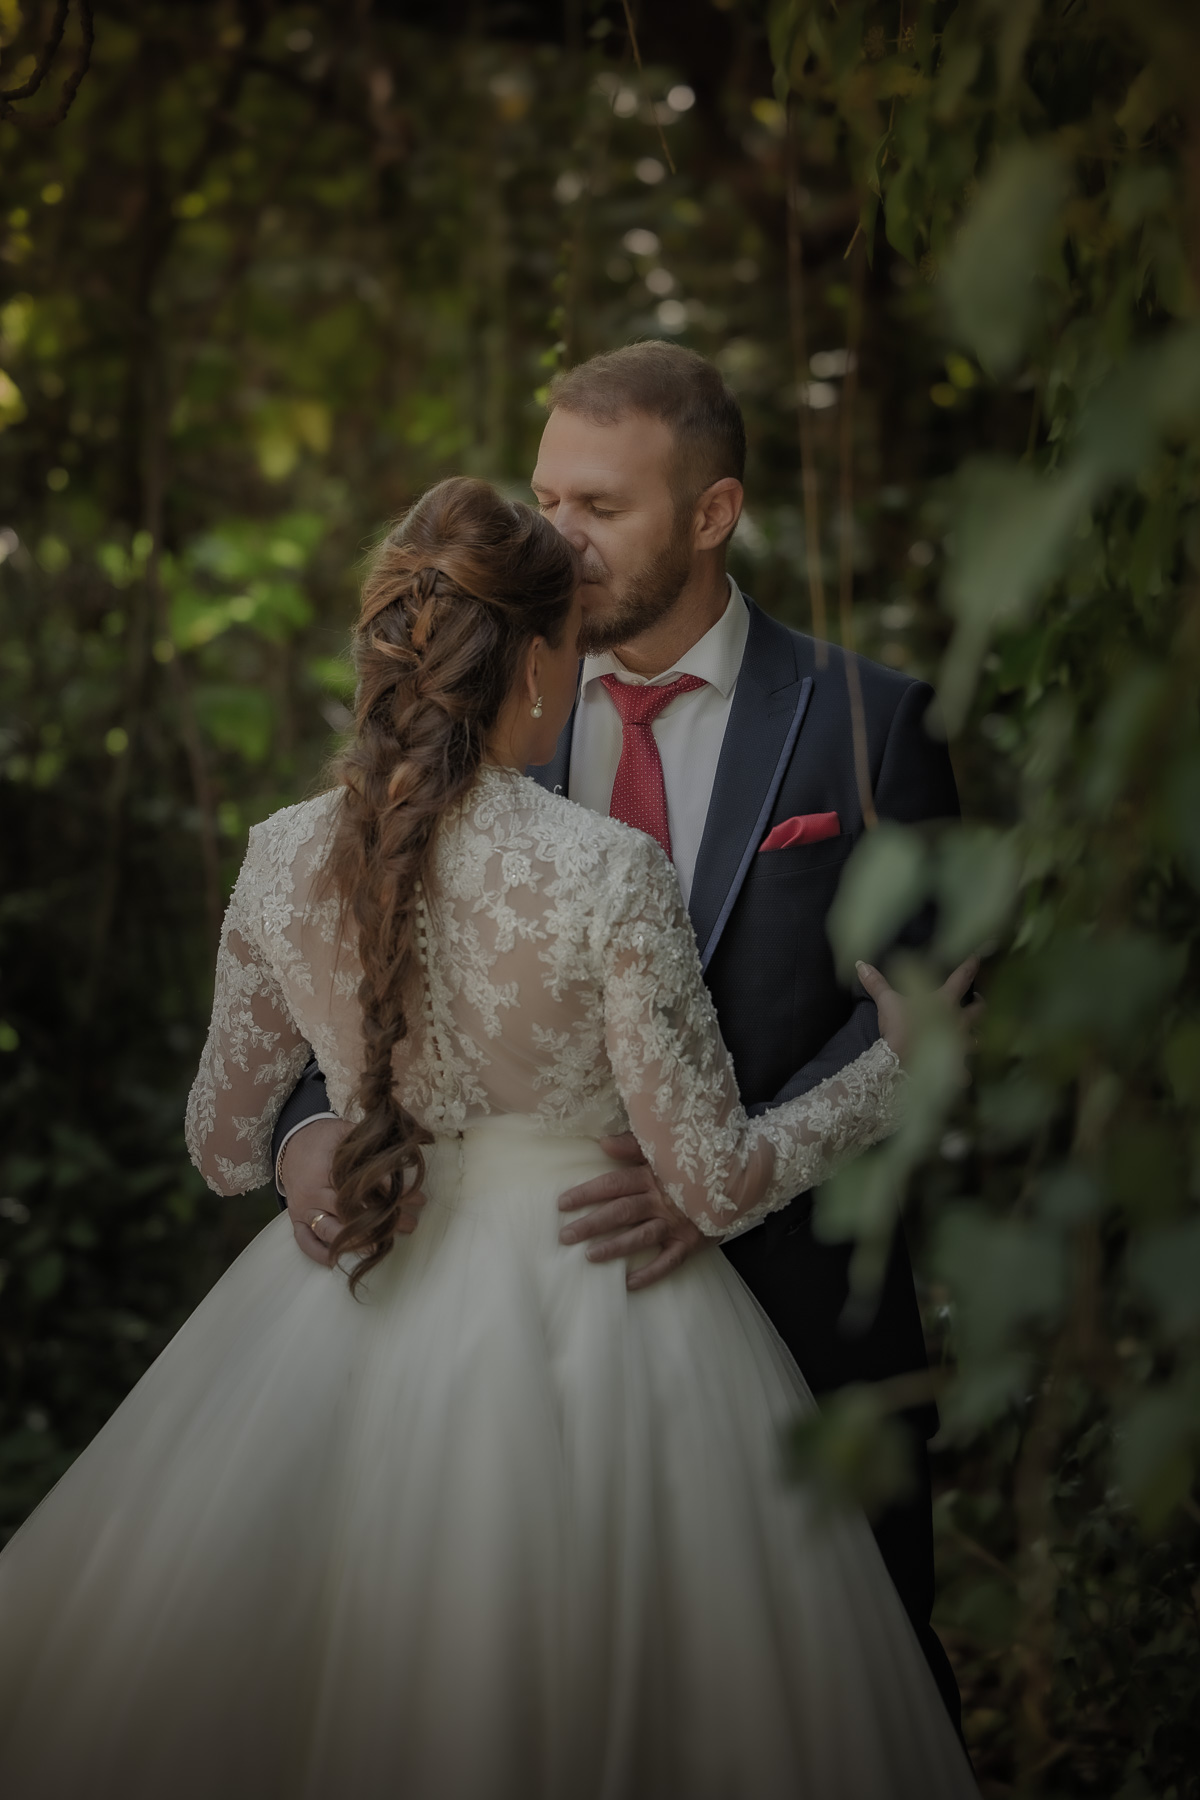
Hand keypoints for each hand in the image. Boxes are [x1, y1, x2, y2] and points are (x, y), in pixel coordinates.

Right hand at [280, 1116, 426, 1265]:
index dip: (392, 1190)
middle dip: (382, 1220)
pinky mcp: (296, 1218)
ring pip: (329, 1229)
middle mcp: (315, 1190)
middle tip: (410, 1223)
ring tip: (380, 1247)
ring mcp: (304, 1207)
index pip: (364, 1183)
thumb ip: (372, 1143)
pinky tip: (336, 1261)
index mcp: (330, 1166)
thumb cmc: (327, 1137)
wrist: (292, 1140)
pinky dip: (318, 1253)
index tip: (415, 1196)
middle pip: (351, 1211)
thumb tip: (406, 1151)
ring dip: (356, 1241)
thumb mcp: (348, 1132)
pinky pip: (304, 1241)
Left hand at [558, 1133, 706, 1291]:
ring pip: (642, 1236)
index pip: (614, 1184)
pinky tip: (630, 1283)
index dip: (587, 1193)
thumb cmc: (689, 1166)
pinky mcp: (690, 1242)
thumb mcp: (662, 1151)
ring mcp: (677, 1222)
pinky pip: (670, 1261)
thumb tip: (603, 1143)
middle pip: (622, 1211)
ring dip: (616, 1247)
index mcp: (651, 1176)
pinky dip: (651, 1273)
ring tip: (590, 1256)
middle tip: (565, 1236)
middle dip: (592, 1224)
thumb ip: (632, 1146)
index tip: (562, 1204)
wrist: (732, 1181)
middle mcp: (661, 1200)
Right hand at [855, 955, 982, 1064]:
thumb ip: (877, 983)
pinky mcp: (955, 1066)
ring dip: (974, 1037)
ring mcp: (960, 1046)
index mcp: (945, 1002)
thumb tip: (860, 964)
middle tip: (976, 1000)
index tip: (978, 957)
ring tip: (970, 1037)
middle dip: (979, 1004)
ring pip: (977, 1040)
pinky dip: (962, 1073)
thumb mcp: (887, 1002)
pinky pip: (964, 1072)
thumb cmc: (899, 1026)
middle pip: (979, 1010)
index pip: (962, 978)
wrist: (901, 1061)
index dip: (971, 966)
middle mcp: (959, 1022)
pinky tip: (961, 1075)